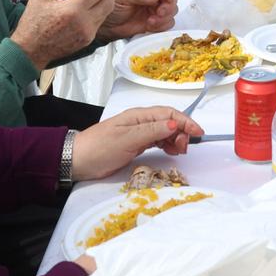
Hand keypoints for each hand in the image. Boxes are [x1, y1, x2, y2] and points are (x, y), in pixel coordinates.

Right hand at [10, 0, 117, 68]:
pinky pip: (99, 22)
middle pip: (109, 1)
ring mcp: (88, 33)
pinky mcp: (88, 40)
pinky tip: (87, 8)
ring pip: (107, 13)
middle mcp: (85, 22)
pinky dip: (98, 12)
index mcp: (73, 9)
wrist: (31, 51)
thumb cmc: (33, 23)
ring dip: (104, 1)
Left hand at [70, 106, 201, 180]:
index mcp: (139, 116)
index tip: (198, 133)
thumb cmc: (100, 148)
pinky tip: (170, 152)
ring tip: (178, 152)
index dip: (186, 121)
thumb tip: (173, 124)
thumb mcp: (127, 139)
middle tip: (183, 149)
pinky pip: (158, 141)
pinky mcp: (136, 144)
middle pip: (169, 122)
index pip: (169, 114)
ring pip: (165, 132)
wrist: (77, 160)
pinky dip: (167, 145)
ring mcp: (138, 133)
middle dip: (181, 132)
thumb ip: (151, 131)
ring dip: (175, 139)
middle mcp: (141, 122)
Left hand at [101, 0, 177, 37]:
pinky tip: (150, 26)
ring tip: (150, 22)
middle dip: (168, 7)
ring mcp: (155, 8)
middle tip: (159, 13)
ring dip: (164, 18)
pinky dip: (162, 26)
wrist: (108, 25)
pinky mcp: (156, 21)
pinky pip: (167, 23)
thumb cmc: (113, 6)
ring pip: (171, 11)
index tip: (168, 0)